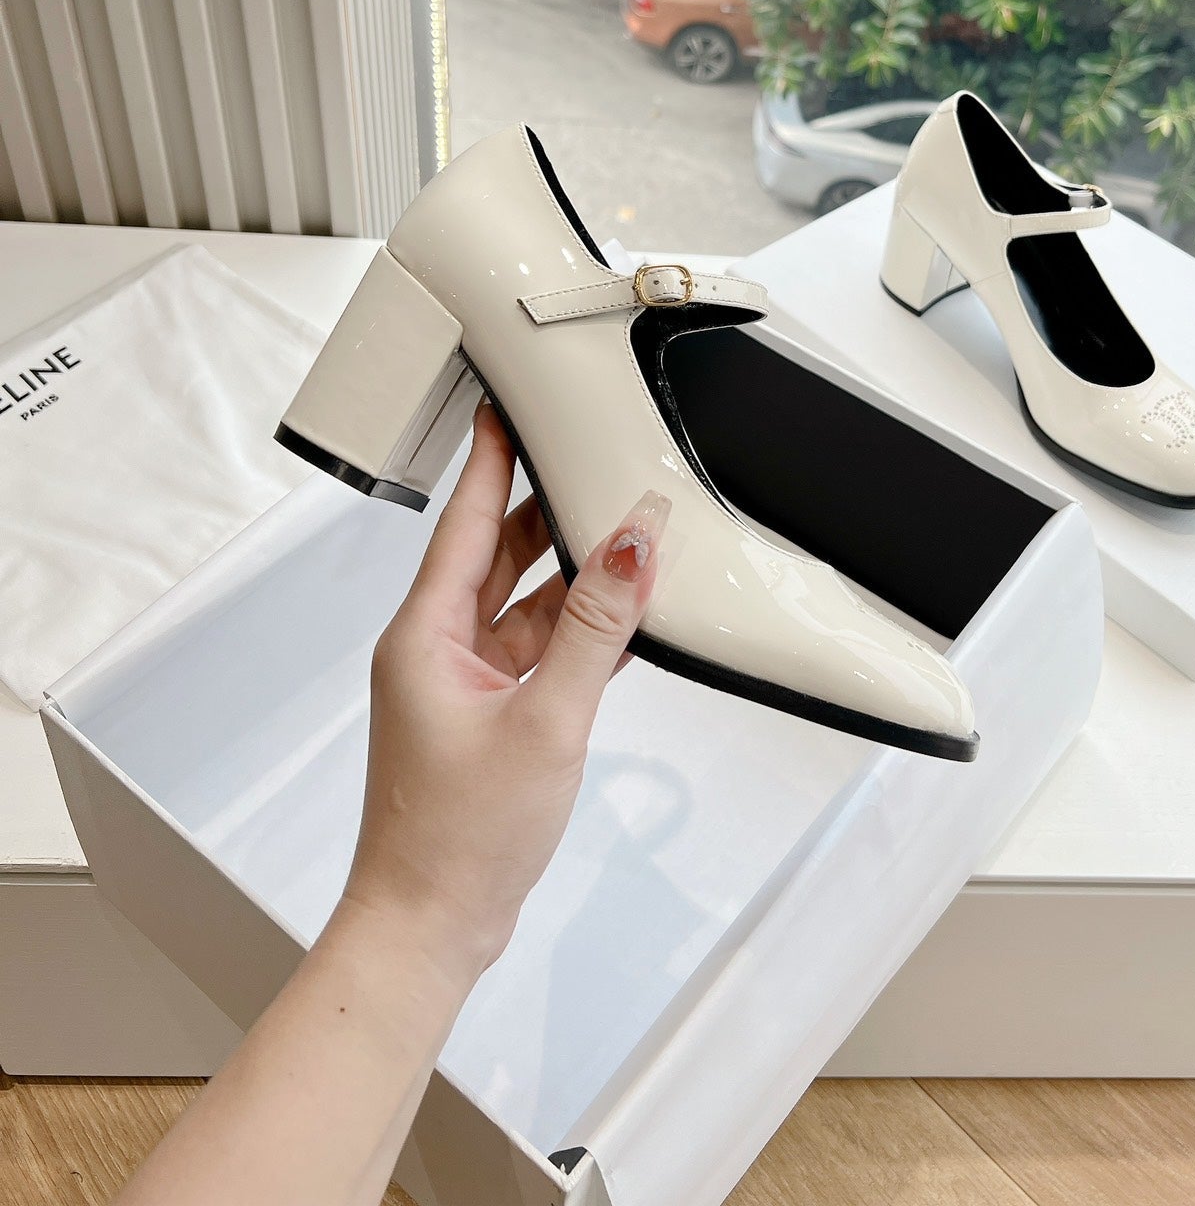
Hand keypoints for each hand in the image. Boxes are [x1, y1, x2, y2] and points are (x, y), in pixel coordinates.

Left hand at [342, 402, 666, 992]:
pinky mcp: (487, 718)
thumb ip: (597, 625)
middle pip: (496, 552)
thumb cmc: (459, 838)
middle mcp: (436, 649)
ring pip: (523, 603)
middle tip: (588, 455)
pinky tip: (621, 619)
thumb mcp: (547, 718)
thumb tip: (633, 542)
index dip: (488, 457)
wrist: (430, 928)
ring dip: (572, 576)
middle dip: (545, 507)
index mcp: (425, 633)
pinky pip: (536, 650)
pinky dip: (577, 632)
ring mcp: (461, 685)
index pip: (462, 518)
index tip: (505, 401)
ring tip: (624, 531)